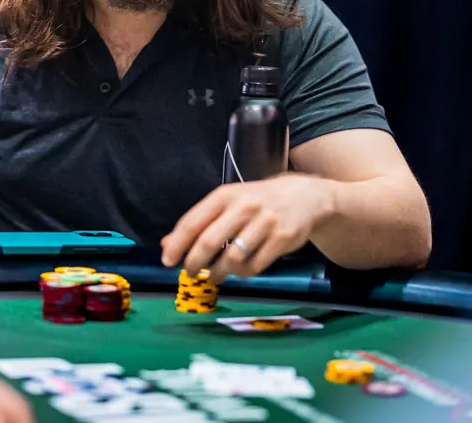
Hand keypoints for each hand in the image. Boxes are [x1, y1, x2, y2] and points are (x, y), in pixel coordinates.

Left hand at [160, 173, 328, 282]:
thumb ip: (199, 222)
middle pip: (209, 241)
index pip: (193, 222)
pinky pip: (255, 266)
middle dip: (194, 262)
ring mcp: (265, 222)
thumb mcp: (228, 203)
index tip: (167, 260)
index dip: (177, 244)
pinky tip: (239, 270)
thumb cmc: (258, 200)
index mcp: (226, 195)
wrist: (305, 196)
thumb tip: (167, 244)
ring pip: (232, 258)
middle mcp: (244, 206)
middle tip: (189, 272)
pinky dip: (242, 273)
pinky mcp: (282, 238)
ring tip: (214, 276)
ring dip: (218, 272)